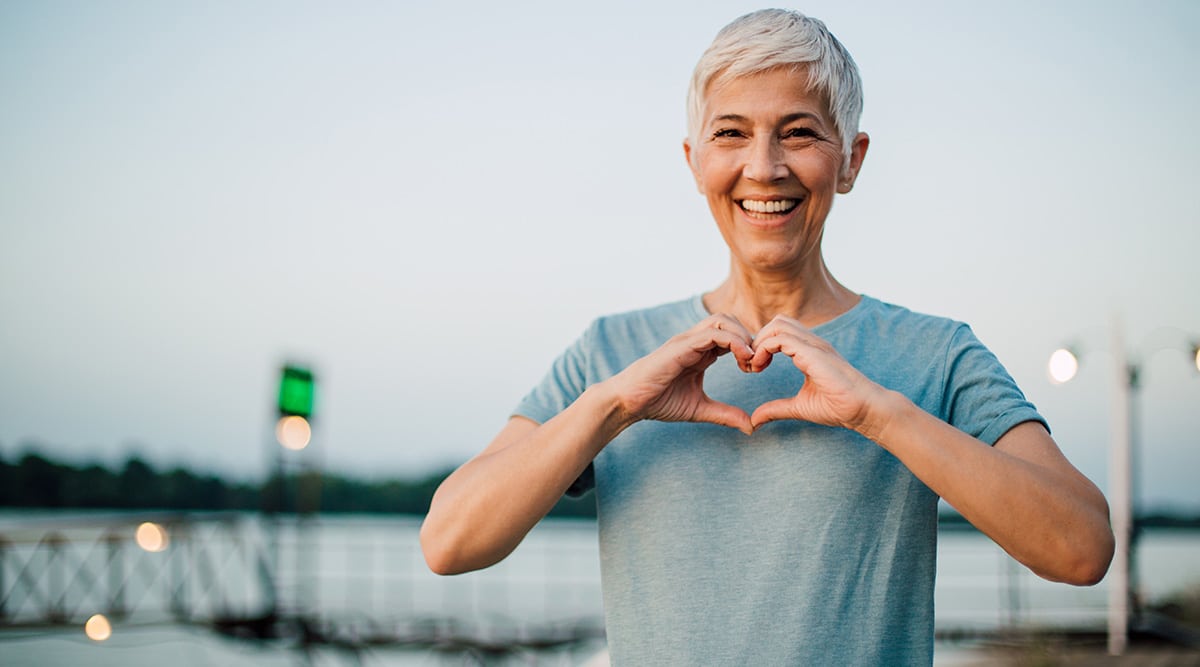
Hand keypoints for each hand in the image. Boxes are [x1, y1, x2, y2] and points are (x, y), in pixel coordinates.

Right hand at [610, 314, 755, 433]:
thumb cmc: (658, 402)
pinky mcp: (681, 345)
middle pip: (731, 320)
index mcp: (701, 352)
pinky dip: (733, 341)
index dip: (750, 347)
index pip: (732, 335)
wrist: (630, 402)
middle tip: (757, 363)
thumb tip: (751, 427)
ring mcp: (687, 340)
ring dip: (743, 336)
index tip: (758, 369)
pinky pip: (713, 333)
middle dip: (749, 337)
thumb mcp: (700, 409)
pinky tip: (742, 359)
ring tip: (750, 360)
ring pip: (723, 320)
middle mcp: (695, 341)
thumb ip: (725, 414)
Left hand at [748, 315, 888, 433]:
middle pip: (777, 322)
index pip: (779, 332)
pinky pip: (780, 338)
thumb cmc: (838, 407)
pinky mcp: (813, 352)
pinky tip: (760, 367)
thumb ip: (776, 409)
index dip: (761, 346)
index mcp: (808, 351)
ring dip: (759, 342)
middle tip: (750, 365)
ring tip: (755, 365)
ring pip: (777, 324)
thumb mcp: (798, 407)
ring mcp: (813, 345)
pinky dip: (764, 349)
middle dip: (757, 339)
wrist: (862, 409)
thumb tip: (754, 420)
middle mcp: (811, 343)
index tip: (753, 368)